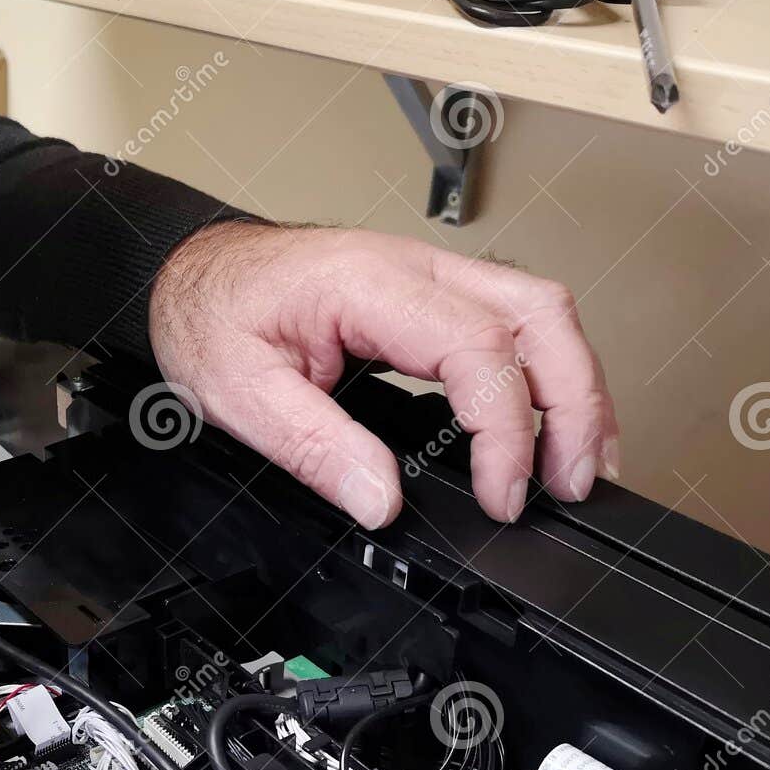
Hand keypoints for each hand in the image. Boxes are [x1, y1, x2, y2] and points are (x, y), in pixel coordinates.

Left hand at [148, 222, 615, 527]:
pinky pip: (512, 320)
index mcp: (367, 284)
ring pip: (540, 311)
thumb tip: (381, 502)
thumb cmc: (209, 313)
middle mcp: (413, 267)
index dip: (506, 430)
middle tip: (573, 484)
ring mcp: (428, 274)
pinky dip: (545, 373)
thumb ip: (314, 447)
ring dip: (575, 387)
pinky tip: (549, 424)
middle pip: (539, 315)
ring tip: (579, 465)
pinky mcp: (429, 293)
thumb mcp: (239, 393)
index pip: (476, 348)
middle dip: (576, 404)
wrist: (190, 272)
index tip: (501, 495)